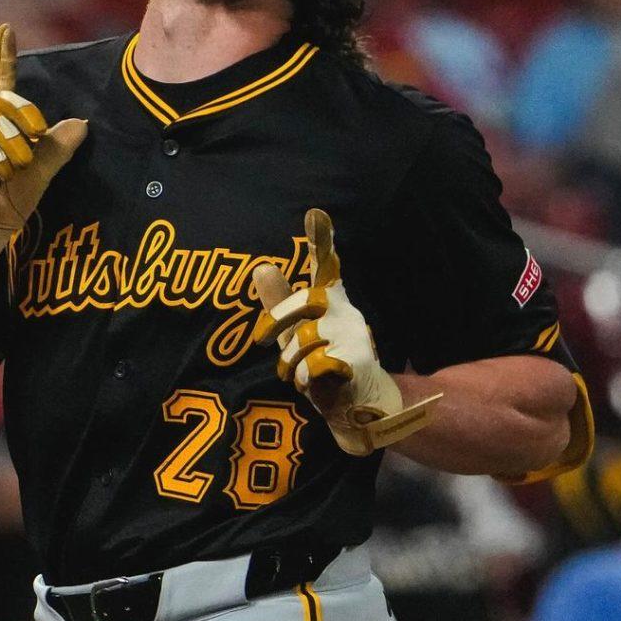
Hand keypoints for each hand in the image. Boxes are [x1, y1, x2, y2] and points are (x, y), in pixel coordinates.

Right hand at [0, 24, 86, 271]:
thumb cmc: (3, 209)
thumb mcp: (40, 177)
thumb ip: (57, 150)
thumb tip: (82, 124)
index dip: (2, 57)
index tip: (6, 28)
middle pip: (0, 99)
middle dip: (25, 116)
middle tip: (36, 139)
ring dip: (13, 145)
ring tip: (15, 170)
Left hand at [252, 208, 440, 455]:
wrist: (359, 406)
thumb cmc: (324, 362)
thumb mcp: (295, 333)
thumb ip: (279, 303)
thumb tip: (261, 267)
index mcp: (330, 300)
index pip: (324, 265)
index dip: (321, 240)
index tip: (315, 213)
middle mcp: (346, 312)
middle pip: (304, 303)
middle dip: (278, 324)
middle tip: (264, 342)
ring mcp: (355, 335)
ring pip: (304, 340)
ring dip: (292, 364)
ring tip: (302, 374)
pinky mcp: (357, 360)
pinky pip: (315, 365)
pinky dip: (306, 380)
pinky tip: (316, 385)